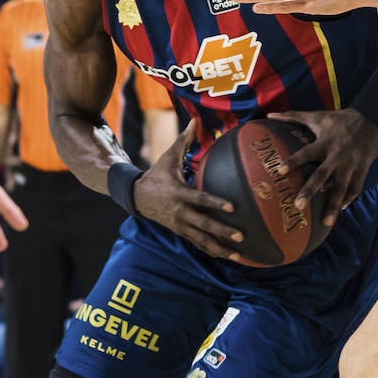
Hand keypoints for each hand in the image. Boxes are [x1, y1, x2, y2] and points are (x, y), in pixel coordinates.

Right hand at [131, 122, 244, 260]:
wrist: (136, 196)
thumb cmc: (157, 174)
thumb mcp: (168, 157)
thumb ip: (183, 140)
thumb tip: (195, 119)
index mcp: (179, 193)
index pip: (199, 199)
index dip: (215, 203)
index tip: (232, 207)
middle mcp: (179, 212)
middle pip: (203, 224)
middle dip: (222, 231)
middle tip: (241, 236)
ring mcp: (179, 225)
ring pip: (202, 239)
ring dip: (220, 248)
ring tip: (239, 256)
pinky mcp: (180, 232)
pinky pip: (198, 243)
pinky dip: (212, 250)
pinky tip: (227, 257)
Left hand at [269, 108, 377, 224]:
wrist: (372, 119)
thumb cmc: (340, 119)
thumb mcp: (317, 116)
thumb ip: (293, 116)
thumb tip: (270, 115)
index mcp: (325, 143)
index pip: (305, 153)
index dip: (293, 162)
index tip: (279, 172)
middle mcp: (337, 156)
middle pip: (322, 176)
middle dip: (310, 191)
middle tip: (298, 206)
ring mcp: (351, 165)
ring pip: (341, 189)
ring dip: (333, 206)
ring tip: (326, 223)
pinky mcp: (362, 170)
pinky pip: (355, 189)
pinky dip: (348, 200)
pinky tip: (340, 210)